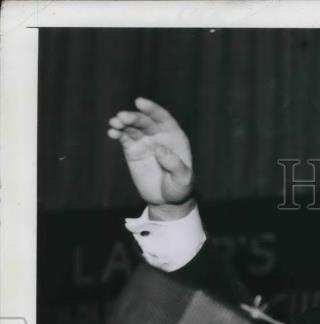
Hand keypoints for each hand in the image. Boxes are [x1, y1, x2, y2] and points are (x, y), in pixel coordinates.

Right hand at [107, 97, 194, 218]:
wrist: (167, 201)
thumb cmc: (180, 188)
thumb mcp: (183, 179)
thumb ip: (174, 164)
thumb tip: (158, 149)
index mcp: (175, 137)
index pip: (163, 118)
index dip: (152, 109)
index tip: (140, 102)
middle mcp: (159, 136)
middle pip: (145, 121)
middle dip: (133, 117)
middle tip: (122, 117)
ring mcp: (144, 142)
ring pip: (132, 127)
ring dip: (122, 123)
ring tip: (114, 123)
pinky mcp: (132, 150)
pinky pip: (123, 138)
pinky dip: (117, 133)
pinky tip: (112, 132)